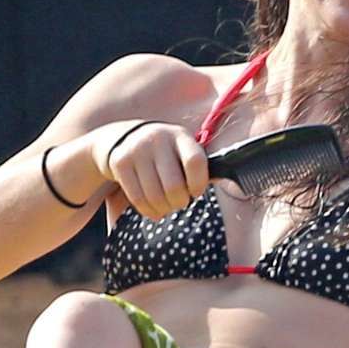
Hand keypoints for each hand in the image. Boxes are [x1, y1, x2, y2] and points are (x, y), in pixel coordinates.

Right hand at [91, 120, 208, 220]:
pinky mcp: (120, 163)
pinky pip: (138, 199)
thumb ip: (196, 165)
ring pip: (155, 196)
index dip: (199, 184)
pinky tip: (153, 209)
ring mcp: (137, 150)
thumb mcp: (180, 149)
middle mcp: (158, 139)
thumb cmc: (162, 151)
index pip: (195, 162)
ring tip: (166, 207)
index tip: (196, 192)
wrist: (121, 137)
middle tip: (179, 202)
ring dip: (164, 209)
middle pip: (174, 186)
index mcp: (180, 136)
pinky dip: (148, 211)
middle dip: (179, 202)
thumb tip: (228, 179)